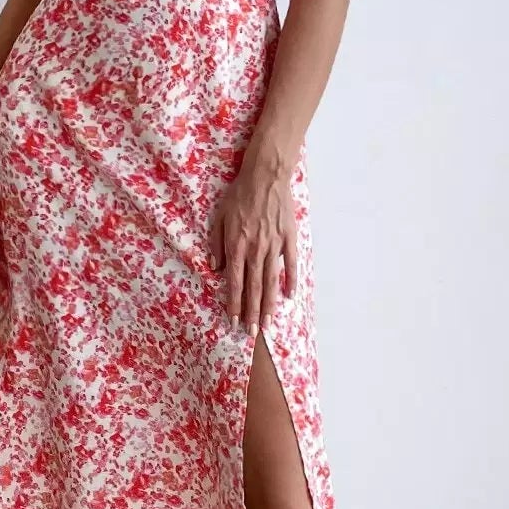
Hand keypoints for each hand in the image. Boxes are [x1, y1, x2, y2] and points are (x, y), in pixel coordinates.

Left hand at [207, 158, 296, 334]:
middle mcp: (256, 250)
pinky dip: (291, 281)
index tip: (234, 321)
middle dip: (252, 313)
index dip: (234, 304)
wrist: (265, 176)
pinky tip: (290, 297)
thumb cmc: (239, 195)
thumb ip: (217, 244)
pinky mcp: (289, 238)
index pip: (235, 282)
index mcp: (237, 246)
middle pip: (254, 288)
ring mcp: (274, 245)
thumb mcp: (219, 217)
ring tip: (269, 323)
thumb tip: (217, 269)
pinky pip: (290, 264)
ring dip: (270, 304)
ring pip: (272, 281)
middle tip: (253, 332)